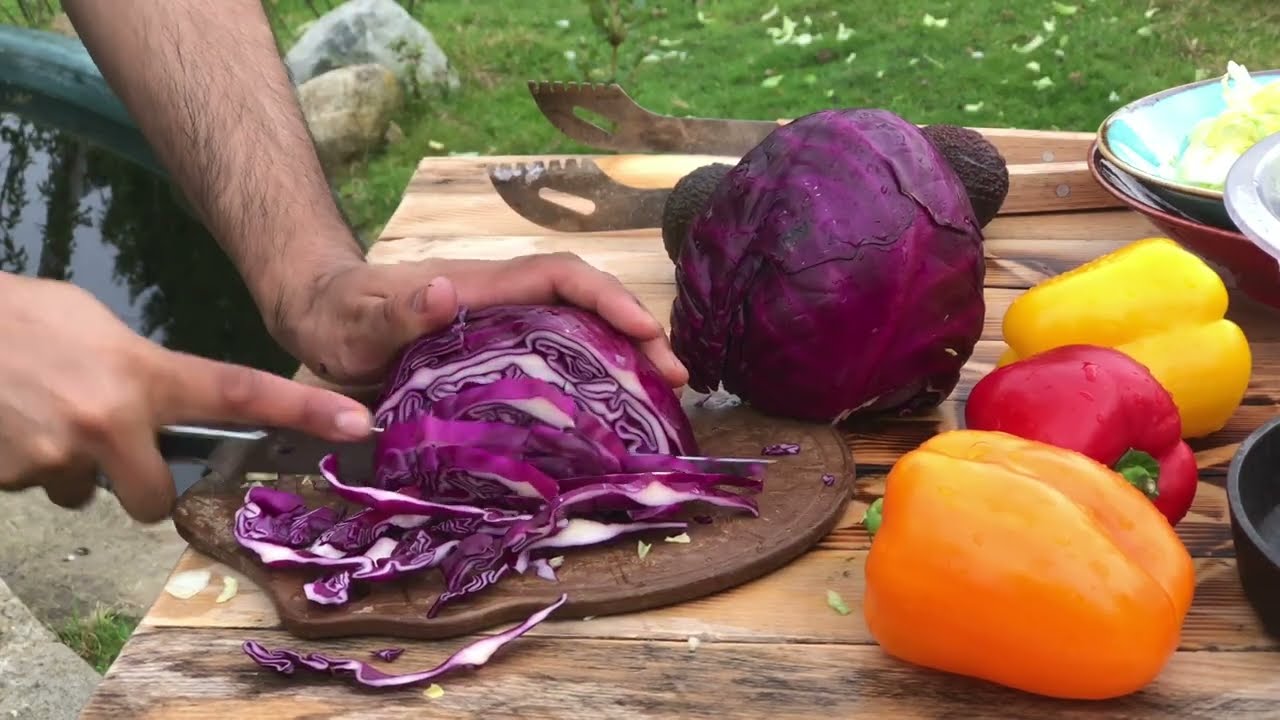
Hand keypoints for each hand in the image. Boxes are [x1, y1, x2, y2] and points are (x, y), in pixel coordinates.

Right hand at [0, 273, 374, 521]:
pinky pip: (35, 486)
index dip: (302, 411)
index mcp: (144, 375)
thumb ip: (141, 371)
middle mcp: (111, 421)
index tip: (356, 423)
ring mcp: (58, 455)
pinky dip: (23, 462)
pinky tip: (8, 422)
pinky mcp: (12, 476)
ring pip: (80, 491)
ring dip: (65, 466)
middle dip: (135, 486)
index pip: (240, 393)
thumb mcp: (96, 329)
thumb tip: (162, 408)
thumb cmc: (20, 318)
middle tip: (106, 448)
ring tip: (34, 411)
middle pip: (153, 499)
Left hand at [273, 252, 688, 387]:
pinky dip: (594, 373)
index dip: (606, 296)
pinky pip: (559, 353)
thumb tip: (446, 290)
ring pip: (579, 327)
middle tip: (676, 378)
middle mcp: (502, 299)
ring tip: (661, 397)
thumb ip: (397, 312)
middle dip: (637, 331)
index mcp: (481, 287)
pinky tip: (610, 410)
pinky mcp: (497, 350)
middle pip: (586, 301)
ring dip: (624, 355)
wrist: (321, 312)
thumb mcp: (355, 323)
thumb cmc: (337, 317)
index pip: (559, 276)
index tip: (645, 331)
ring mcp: (503, 323)